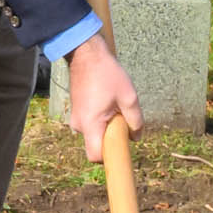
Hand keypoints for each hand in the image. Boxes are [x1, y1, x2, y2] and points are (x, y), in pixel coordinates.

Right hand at [60, 36, 137, 161]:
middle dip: (111, 140)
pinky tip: (107, 103)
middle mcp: (79, 125)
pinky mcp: (77, 112)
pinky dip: (101, 121)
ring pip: (94, 134)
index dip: (109, 158)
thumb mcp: (129, 96)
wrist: (86, 55)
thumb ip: (135, 120)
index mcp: (91, 124)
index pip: (95, 156)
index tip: (122, 150)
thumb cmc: (107, 74)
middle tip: (122, 120)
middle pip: (96, 146)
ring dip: (107, 128)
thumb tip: (136, 137)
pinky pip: (91, 125)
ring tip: (114, 107)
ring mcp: (75, 119)